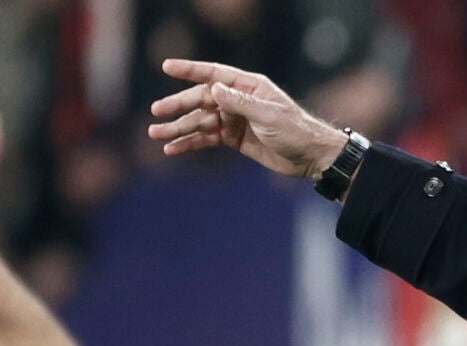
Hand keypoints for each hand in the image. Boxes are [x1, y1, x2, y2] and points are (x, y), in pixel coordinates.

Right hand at [147, 60, 346, 179]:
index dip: (190, 70)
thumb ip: (240, 102)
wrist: (310, 157)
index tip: (167, 67)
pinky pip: (207, 139)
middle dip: (177, 106)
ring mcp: (234, 120)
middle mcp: (238, 100)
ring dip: (178, 128)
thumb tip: (214, 88)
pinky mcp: (234, 139)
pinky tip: (172, 149)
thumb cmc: (295, 130)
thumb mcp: (268, 115)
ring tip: (156, 135)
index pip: (213, 74)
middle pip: (201, 100)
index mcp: (248, 86)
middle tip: (156, 113)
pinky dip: (190, 143)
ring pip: (200, 121)